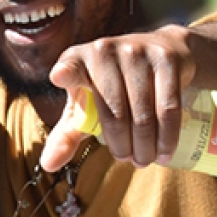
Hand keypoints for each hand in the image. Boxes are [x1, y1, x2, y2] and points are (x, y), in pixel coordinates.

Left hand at [41, 25, 195, 172]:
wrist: (161, 50)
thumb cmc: (113, 85)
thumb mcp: (85, 105)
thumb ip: (66, 135)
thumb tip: (48, 166)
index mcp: (78, 60)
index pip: (69, 67)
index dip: (65, 73)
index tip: (59, 77)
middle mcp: (105, 51)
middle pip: (114, 113)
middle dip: (123, 147)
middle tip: (129, 161)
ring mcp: (138, 52)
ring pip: (144, 114)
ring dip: (146, 147)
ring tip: (145, 159)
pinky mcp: (166, 59)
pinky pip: (169, 108)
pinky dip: (167, 137)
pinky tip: (164, 153)